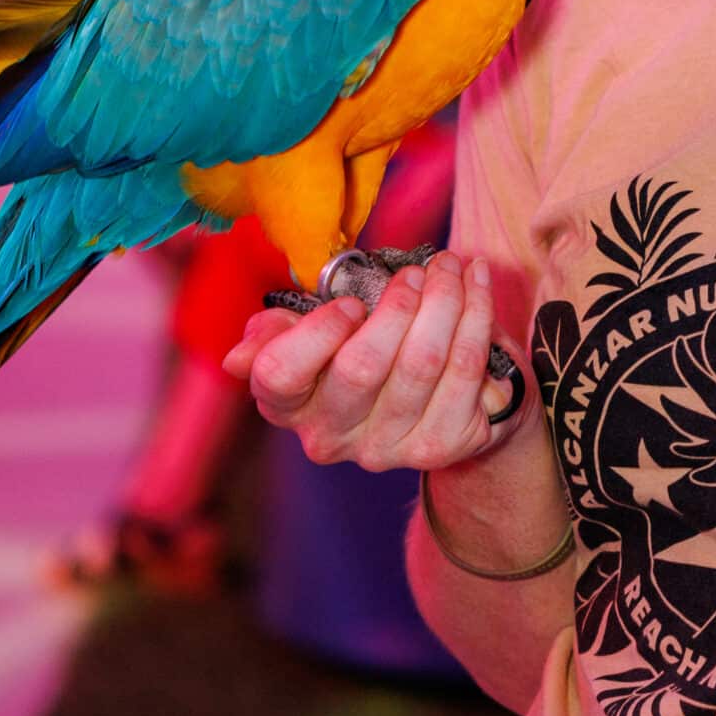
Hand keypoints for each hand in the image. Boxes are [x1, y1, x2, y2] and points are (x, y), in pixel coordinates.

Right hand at [225, 251, 517, 472]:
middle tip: (418, 270)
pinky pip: (465, 368)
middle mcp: (331, 437)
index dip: (318, 332)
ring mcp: (387, 449)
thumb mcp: (317, 336)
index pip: (280, 375)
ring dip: (445, 300)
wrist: (443, 402)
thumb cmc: (367, 349)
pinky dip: (477, 314)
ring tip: (451, 267)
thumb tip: (238, 356)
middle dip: (397, 304)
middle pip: (361, 366)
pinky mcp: (441, 445)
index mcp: (288, 404)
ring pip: (423, 362)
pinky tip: (477, 284)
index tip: (351, 302)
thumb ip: (279, 333)